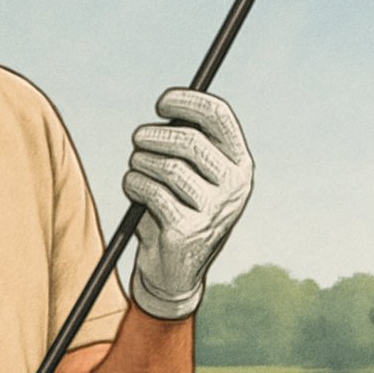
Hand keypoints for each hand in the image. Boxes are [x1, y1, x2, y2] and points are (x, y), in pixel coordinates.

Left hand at [123, 89, 252, 319]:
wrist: (175, 271)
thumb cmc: (178, 209)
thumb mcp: (190, 174)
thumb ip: (185, 143)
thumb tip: (168, 105)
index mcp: (240, 164)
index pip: (220, 116)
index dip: (188, 101)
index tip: (161, 103)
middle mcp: (235, 187)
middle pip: (190, 141)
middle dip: (154, 136)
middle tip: (137, 139)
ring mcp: (214, 210)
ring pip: (166, 167)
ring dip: (140, 163)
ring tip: (135, 170)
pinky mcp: (188, 230)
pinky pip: (151, 191)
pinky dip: (133, 185)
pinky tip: (134, 192)